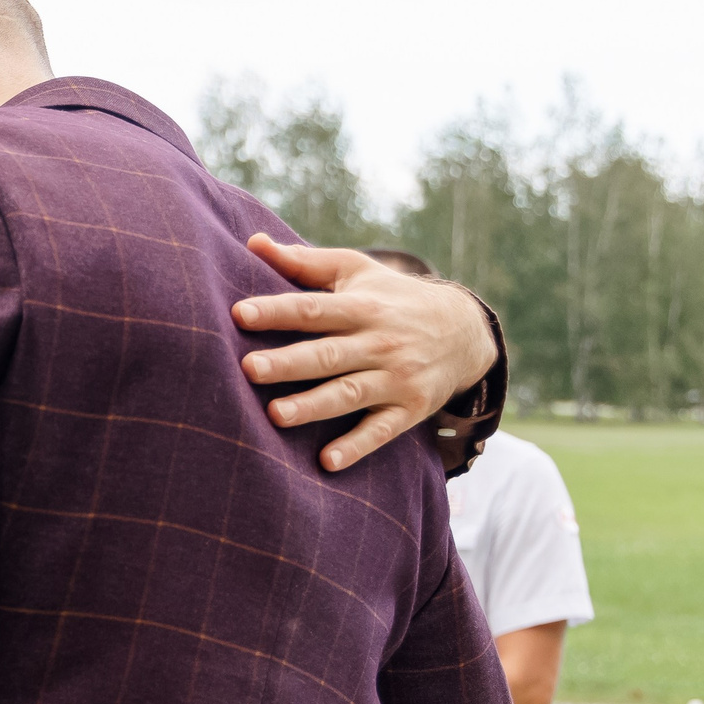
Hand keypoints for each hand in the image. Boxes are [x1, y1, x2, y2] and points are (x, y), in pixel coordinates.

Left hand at [231, 234, 496, 471]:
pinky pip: (381, 431)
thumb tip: (253, 242)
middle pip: (328, 354)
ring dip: (313, 406)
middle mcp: (378, 342)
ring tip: (275, 415)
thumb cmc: (391, 296)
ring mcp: (396, 378)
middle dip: (289, 362)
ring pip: (349, 394)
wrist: (465, 330)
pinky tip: (327, 462)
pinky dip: (356, 446)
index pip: (313, 308)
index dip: (276, 310)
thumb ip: (304, 262)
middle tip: (249, 368)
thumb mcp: (356, 271)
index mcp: (360, 307)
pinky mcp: (409, 409)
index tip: (239, 313)